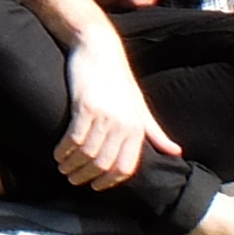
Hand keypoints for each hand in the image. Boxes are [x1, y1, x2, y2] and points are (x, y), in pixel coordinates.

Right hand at [56, 33, 179, 191]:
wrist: (99, 48)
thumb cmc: (119, 78)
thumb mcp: (140, 106)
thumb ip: (155, 132)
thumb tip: (176, 152)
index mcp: (137, 128)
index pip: (125, 167)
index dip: (108, 181)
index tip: (93, 186)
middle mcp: (123, 124)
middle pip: (103, 163)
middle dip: (85, 175)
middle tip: (71, 178)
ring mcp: (104, 116)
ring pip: (87, 153)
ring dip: (71, 164)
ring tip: (61, 166)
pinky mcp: (85, 106)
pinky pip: (74, 137)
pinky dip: (63, 149)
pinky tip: (57, 152)